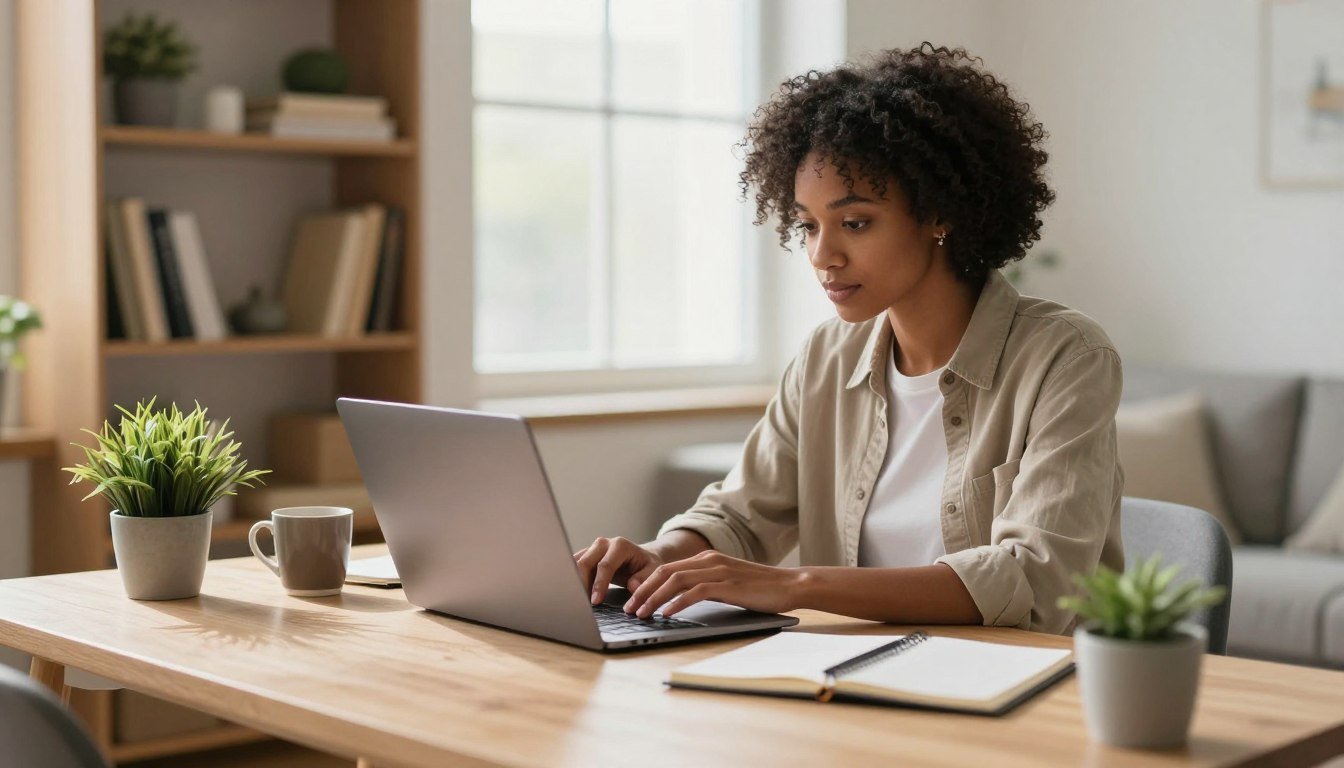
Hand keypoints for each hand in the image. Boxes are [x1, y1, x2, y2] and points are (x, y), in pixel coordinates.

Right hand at [573, 536, 664, 605]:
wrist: (642, 558)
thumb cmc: (647, 566)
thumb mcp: (653, 572)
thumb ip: (644, 579)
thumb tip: (633, 586)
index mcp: (620, 545)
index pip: (605, 565)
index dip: (599, 584)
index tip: (596, 601)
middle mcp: (604, 543)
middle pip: (585, 562)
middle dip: (581, 583)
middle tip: (581, 603)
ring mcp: (593, 548)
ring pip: (576, 563)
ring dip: (574, 581)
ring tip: (576, 600)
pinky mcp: (587, 555)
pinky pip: (574, 565)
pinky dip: (572, 579)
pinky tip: (574, 593)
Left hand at [622, 550, 802, 618]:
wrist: (790, 585)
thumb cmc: (760, 589)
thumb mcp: (727, 583)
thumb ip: (706, 586)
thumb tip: (680, 601)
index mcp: (706, 558)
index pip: (667, 568)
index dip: (646, 583)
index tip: (633, 599)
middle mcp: (709, 560)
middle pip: (665, 572)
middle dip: (643, 591)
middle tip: (629, 608)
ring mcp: (718, 571)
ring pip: (675, 581)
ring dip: (654, 598)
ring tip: (641, 613)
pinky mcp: (727, 585)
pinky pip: (694, 592)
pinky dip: (676, 603)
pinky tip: (666, 614)